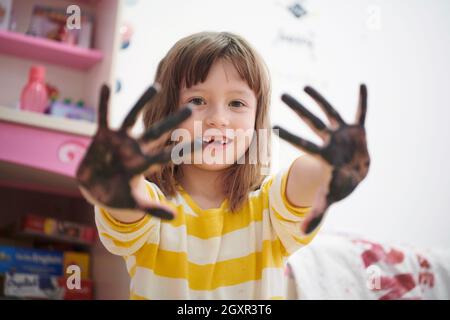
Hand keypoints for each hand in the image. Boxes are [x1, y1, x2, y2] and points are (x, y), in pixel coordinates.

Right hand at [76, 84, 194, 219]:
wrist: (95, 189)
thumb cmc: (118, 196)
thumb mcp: (136, 204)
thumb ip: (154, 209)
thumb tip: (176, 218)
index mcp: (146, 163)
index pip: (170, 155)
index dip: (186, 150)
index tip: (205, 143)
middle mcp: (136, 147)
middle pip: (158, 131)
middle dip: (173, 121)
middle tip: (192, 108)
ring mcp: (120, 140)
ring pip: (133, 116)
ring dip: (143, 102)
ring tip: (156, 86)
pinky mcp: (102, 135)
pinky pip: (104, 115)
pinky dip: (104, 102)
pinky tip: (106, 85)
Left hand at [274, 84, 369, 233]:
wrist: (353, 175)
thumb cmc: (339, 185)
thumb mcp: (329, 199)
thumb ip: (316, 214)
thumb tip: (301, 232)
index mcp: (322, 156)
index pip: (303, 144)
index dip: (290, 136)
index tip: (273, 126)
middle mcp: (328, 141)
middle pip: (311, 122)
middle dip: (298, 109)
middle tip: (281, 94)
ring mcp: (341, 134)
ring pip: (329, 112)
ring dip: (319, 98)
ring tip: (305, 85)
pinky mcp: (357, 130)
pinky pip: (361, 113)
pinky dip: (363, 101)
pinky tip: (363, 85)